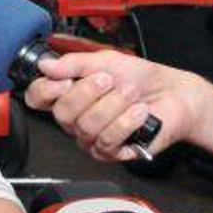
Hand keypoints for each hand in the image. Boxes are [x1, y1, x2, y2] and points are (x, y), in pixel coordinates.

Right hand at [23, 51, 204, 160]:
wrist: (173, 94)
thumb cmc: (141, 78)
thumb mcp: (107, 60)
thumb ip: (75, 63)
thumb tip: (46, 66)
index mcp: (69, 94)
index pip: (38, 98)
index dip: (45, 90)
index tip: (65, 80)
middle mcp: (75, 118)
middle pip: (62, 113)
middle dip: (87, 93)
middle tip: (109, 80)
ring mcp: (91, 136)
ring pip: (86, 127)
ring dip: (113, 105)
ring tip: (131, 93)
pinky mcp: (111, 151)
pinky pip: (107, 140)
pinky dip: (126, 122)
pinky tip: (138, 112)